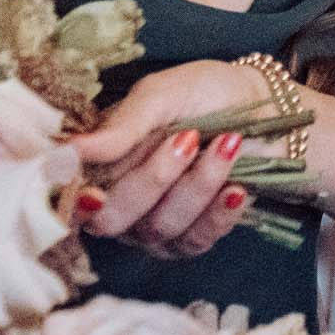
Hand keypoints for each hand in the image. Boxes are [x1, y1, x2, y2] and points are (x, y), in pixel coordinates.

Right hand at [67, 61, 269, 258]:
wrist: (264, 104)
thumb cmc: (204, 94)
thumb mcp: (161, 95)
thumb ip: (121, 126)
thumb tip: (70, 149)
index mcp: (99, 166)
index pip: (71, 200)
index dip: (78, 203)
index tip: (96, 191)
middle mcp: (119, 202)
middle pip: (112, 219)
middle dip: (153, 180)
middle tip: (187, 138)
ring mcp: (156, 223)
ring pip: (159, 227)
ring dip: (197, 185)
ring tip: (227, 144)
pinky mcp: (195, 235)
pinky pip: (197, 240)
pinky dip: (218, 212)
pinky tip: (237, 187)